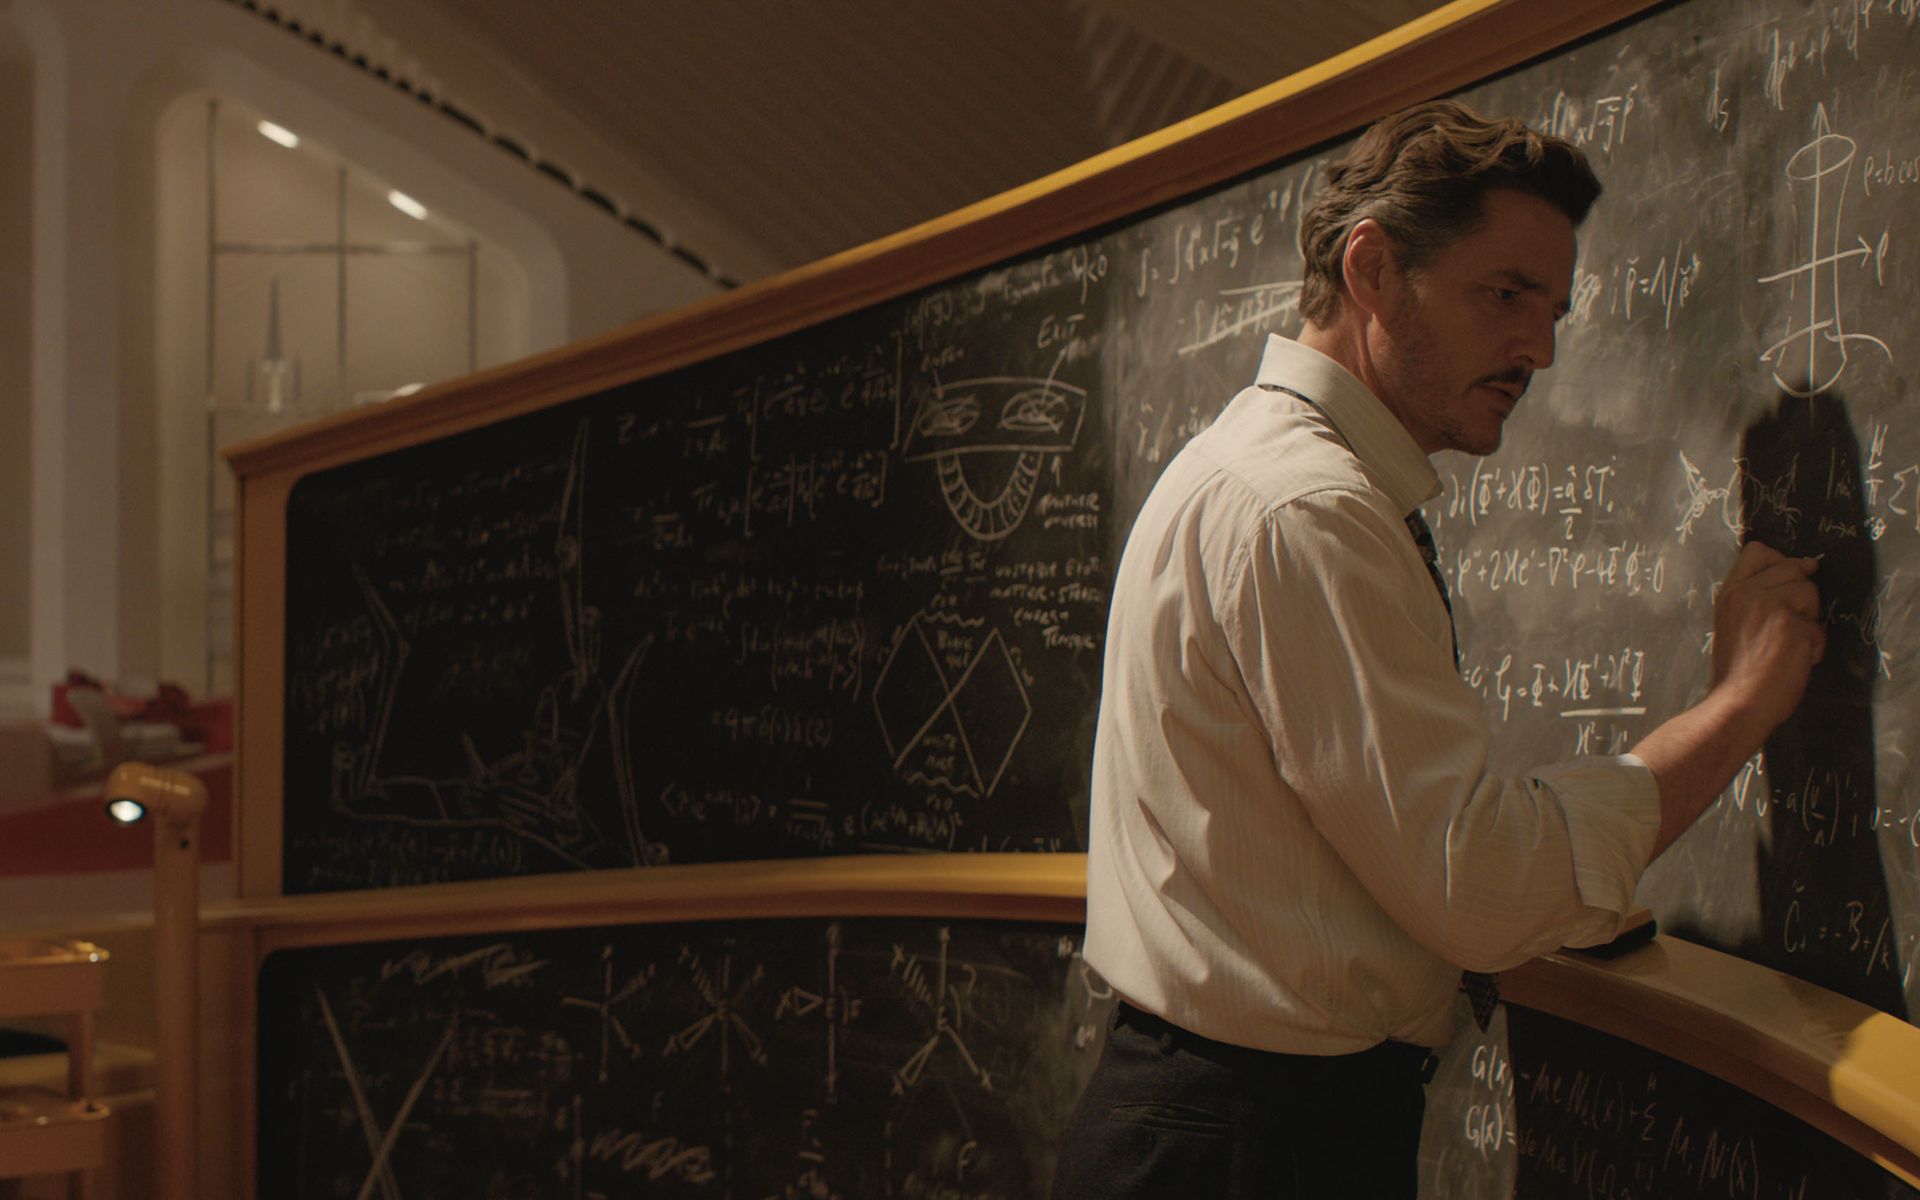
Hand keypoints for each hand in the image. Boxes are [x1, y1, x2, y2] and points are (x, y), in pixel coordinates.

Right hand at [1710, 541, 1823, 728]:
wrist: (1738, 703)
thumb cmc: (1737, 670)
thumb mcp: (1732, 622)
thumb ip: (1756, 595)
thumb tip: (1808, 565)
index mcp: (1730, 593)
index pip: (1757, 551)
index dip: (1780, 561)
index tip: (1785, 582)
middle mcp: (1749, 594)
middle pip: (1792, 568)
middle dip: (1799, 596)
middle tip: (1782, 628)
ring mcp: (1771, 608)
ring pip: (1810, 592)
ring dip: (1808, 620)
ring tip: (1788, 644)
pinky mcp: (1794, 627)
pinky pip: (1819, 627)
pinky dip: (1813, 646)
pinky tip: (1794, 660)